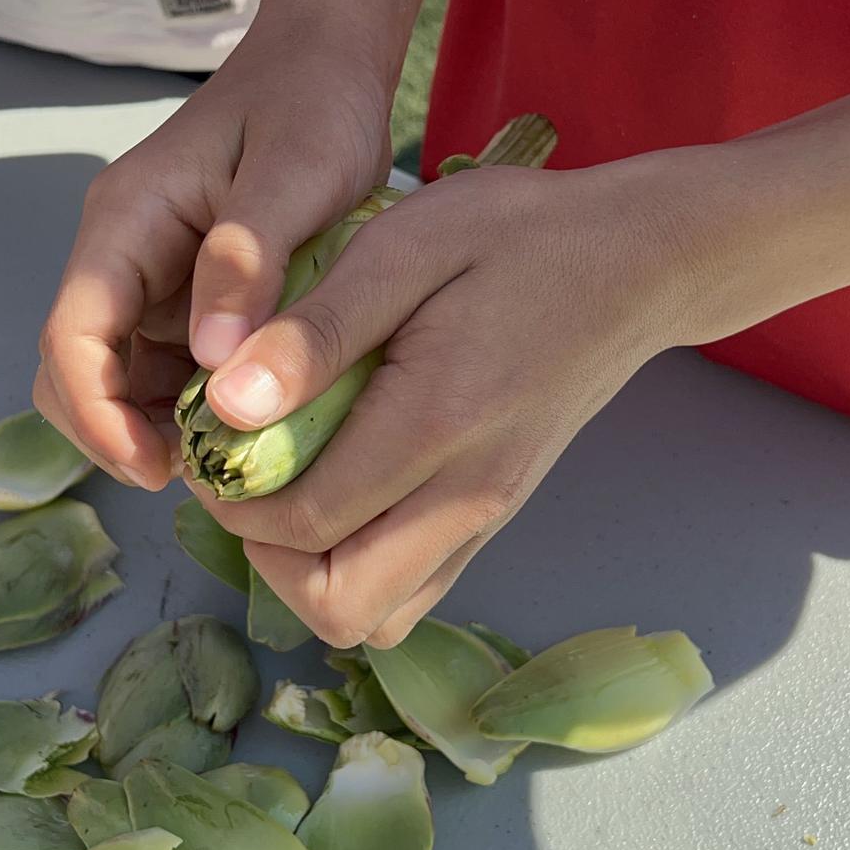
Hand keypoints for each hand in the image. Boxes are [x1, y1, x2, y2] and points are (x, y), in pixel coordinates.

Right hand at [33, 34, 393, 491]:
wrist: (328, 60)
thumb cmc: (312, 102)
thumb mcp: (296, 174)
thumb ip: (250, 261)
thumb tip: (216, 361)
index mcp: (126, 221)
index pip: (71, 334)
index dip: (98, 413)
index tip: (156, 468)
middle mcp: (122, 254)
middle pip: (77, 368)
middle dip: (118, 433)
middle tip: (202, 477)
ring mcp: (150, 277)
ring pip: (119, 378)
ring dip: (158, 428)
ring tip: (234, 464)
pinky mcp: (186, 295)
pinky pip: (168, 367)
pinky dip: (196, 407)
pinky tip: (253, 427)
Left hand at [189, 158, 696, 647]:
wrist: (639, 262)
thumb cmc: (521, 234)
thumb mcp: (406, 243)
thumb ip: (316, 327)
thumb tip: (227, 403)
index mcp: (439, 423)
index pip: (304, 523)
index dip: (230, 496)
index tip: (210, 429)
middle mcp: (469, 495)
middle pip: (338, 606)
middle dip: (264, 553)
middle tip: (244, 469)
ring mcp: (488, 516)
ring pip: (374, 616)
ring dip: (308, 569)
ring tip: (287, 478)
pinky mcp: (494, 515)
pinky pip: (409, 588)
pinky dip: (354, 563)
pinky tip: (338, 481)